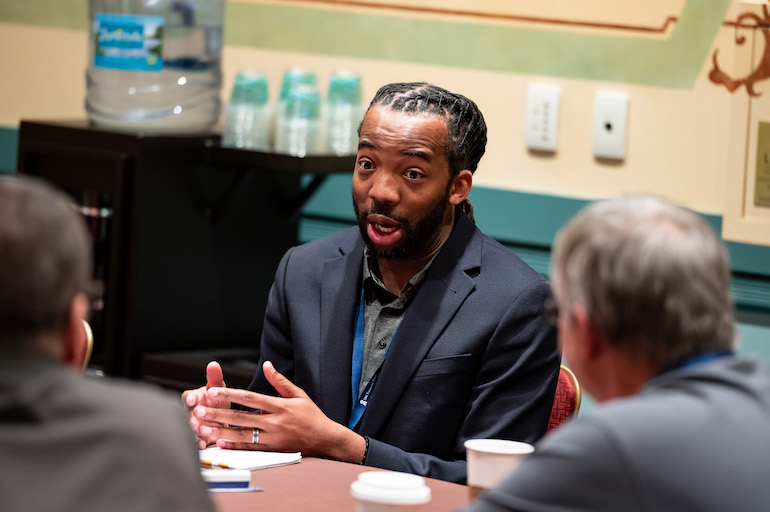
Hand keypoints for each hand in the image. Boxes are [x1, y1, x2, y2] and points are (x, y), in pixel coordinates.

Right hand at [181, 361, 228, 447]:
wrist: (222, 418)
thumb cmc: (217, 400)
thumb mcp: (218, 389)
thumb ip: (215, 378)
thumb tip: (214, 365)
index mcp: (194, 398)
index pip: (188, 397)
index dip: (190, 398)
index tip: (193, 400)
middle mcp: (191, 412)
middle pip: (187, 415)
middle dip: (190, 418)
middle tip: (194, 421)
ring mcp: (194, 425)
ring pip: (190, 429)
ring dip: (193, 432)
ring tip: (199, 435)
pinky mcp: (199, 438)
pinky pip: (197, 441)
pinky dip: (200, 443)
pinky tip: (203, 444)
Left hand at [193, 361, 365, 462]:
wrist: (325, 439)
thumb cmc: (312, 416)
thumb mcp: (299, 394)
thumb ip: (280, 381)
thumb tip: (267, 365)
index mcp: (280, 406)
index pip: (251, 398)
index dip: (231, 395)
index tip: (214, 391)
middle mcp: (275, 422)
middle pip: (241, 417)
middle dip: (217, 413)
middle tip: (199, 411)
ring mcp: (273, 438)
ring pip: (242, 434)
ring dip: (220, 430)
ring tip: (203, 427)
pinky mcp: (272, 450)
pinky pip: (250, 448)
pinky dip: (234, 445)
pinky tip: (219, 442)